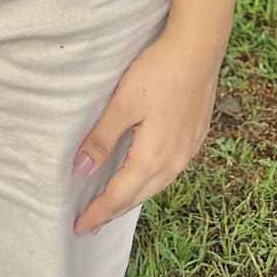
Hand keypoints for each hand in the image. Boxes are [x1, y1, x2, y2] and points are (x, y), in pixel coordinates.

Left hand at [70, 32, 219, 236]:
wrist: (198, 48)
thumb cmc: (158, 71)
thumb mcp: (122, 104)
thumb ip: (102, 139)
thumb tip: (81, 170)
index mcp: (153, 158)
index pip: (118, 197)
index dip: (97, 213)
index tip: (79, 227)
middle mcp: (174, 162)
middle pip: (137, 197)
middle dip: (112, 212)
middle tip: (91, 223)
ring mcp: (188, 151)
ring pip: (155, 186)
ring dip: (132, 198)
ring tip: (113, 204)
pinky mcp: (194, 138)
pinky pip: (168, 171)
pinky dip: (149, 181)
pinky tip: (142, 174)